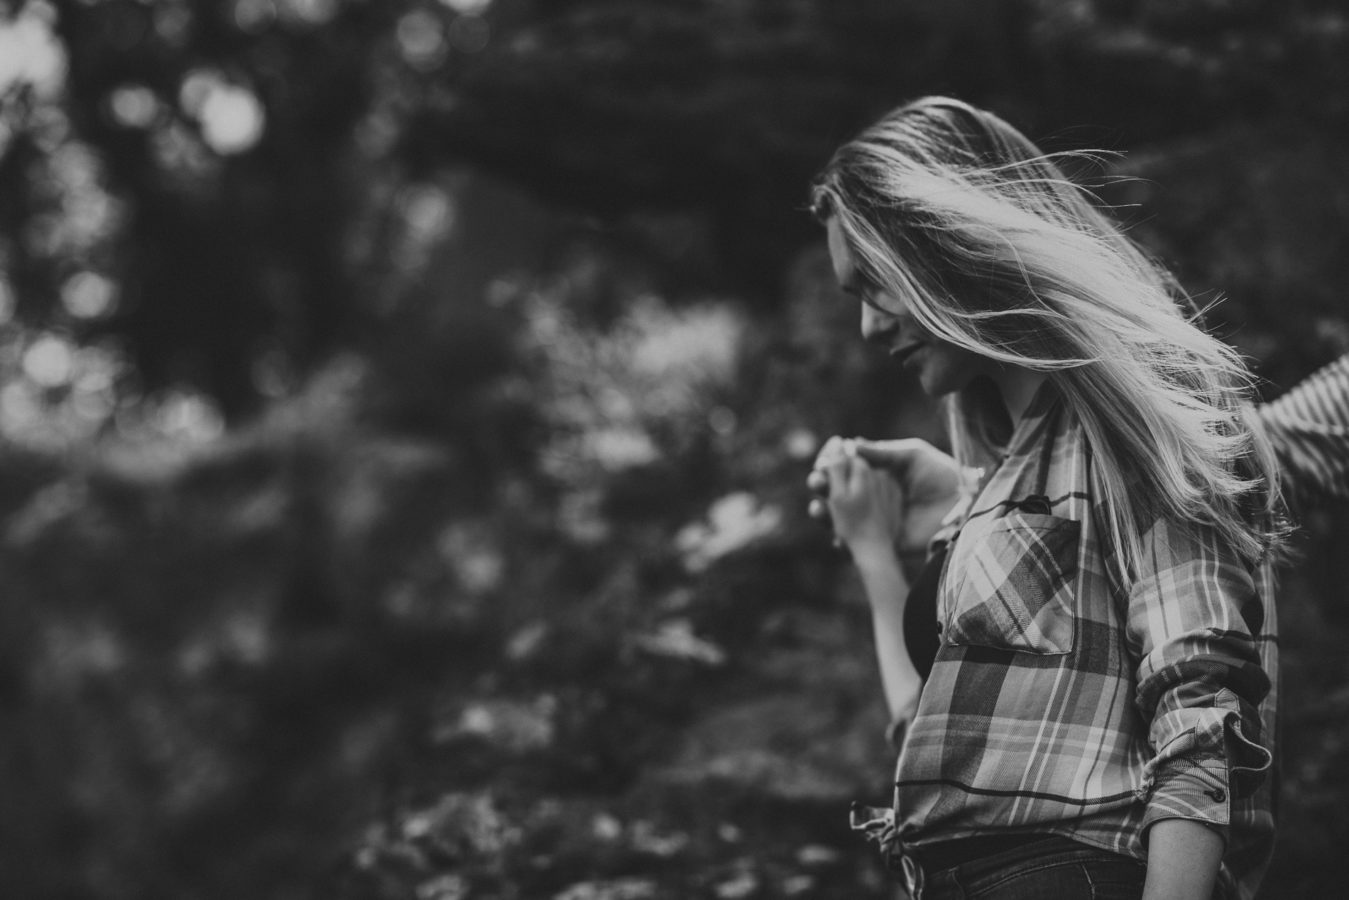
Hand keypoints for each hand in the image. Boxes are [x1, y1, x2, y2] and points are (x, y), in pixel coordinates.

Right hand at [808, 437, 960, 555]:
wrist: (965, 506)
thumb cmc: (943, 474)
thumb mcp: (912, 455)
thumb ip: (882, 452)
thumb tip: (850, 444)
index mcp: (879, 474)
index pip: (846, 469)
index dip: (831, 465)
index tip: (821, 462)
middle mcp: (874, 497)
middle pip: (839, 493)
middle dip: (822, 487)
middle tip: (816, 482)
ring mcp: (878, 520)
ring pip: (842, 519)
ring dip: (824, 514)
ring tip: (817, 509)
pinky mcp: (885, 540)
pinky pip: (859, 544)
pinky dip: (843, 542)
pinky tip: (835, 536)